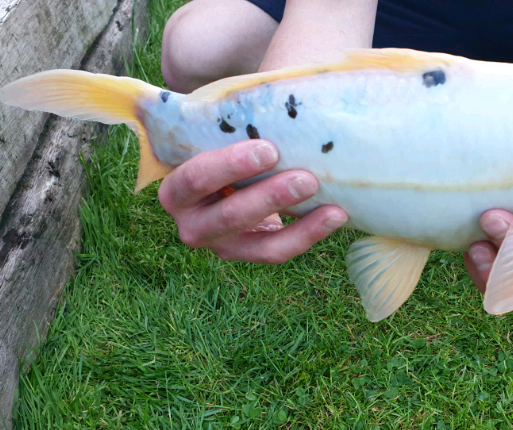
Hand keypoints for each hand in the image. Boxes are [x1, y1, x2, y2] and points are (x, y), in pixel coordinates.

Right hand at [157, 139, 346, 262]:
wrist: (232, 175)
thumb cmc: (227, 145)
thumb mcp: (219, 135)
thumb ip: (230, 122)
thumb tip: (276, 92)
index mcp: (176, 189)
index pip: (194, 180)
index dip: (229, 167)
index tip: (268, 148)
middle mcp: (193, 224)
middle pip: (228, 217)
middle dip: (269, 198)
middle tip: (307, 178)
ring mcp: (224, 245)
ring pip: (260, 246)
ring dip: (299, 227)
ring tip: (333, 207)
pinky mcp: (252, 254)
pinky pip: (281, 252)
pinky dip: (310, 235)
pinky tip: (337, 216)